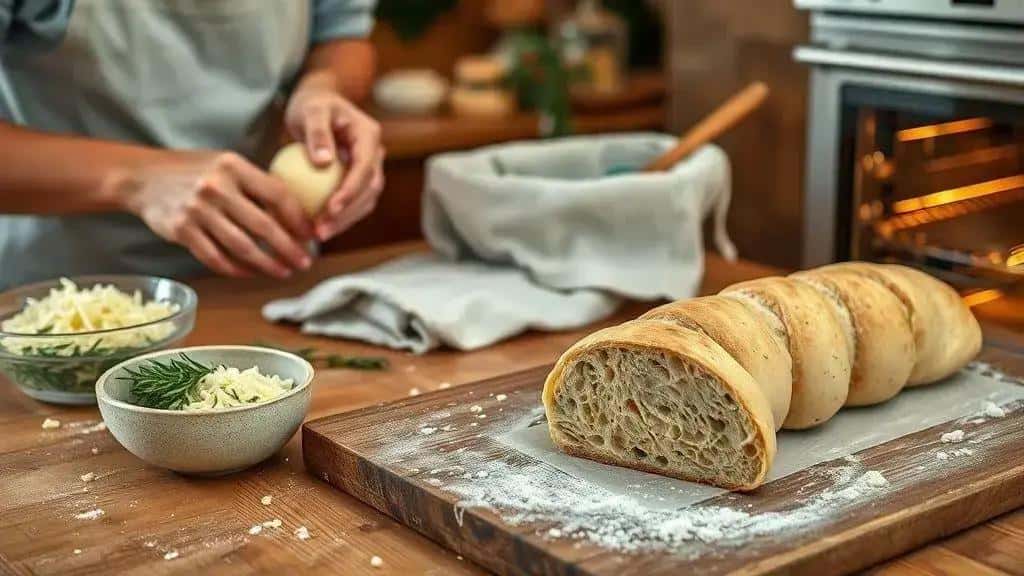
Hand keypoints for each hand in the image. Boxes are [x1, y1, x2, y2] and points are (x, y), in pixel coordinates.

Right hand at [121, 150, 313, 278]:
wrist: (142, 177)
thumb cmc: (193, 171)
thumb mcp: (226, 165)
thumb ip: (256, 183)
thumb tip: (296, 210)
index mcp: (234, 166)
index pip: (277, 194)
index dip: (299, 219)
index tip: (312, 235)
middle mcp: (216, 187)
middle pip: (263, 226)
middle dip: (289, 248)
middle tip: (305, 262)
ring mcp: (197, 210)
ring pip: (242, 246)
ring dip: (267, 264)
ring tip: (284, 271)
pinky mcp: (181, 231)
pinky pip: (215, 257)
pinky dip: (236, 269)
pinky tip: (250, 273)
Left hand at [285, 79, 383, 240]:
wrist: (318, 103)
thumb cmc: (312, 104)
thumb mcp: (311, 110)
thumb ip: (317, 132)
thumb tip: (323, 162)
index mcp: (369, 136)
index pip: (365, 169)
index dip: (350, 192)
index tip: (329, 210)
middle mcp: (374, 154)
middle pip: (369, 191)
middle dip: (347, 215)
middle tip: (321, 231)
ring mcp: (368, 168)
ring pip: (364, 201)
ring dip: (344, 222)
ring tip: (318, 235)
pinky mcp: (357, 179)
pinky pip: (352, 202)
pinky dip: (337, 217)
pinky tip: (316, 228)